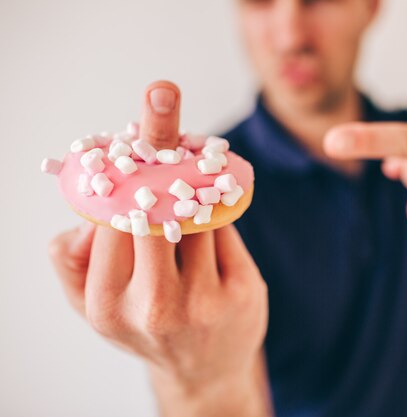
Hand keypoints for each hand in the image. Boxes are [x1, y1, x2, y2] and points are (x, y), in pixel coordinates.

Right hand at [49, 81, 269, 414]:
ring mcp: (204, 301)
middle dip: (161, 152)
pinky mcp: (243, 293)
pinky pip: (225, 227)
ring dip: (193, 179)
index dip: (125, 169)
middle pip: (157, 206)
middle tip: (162, 102)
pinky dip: (218, 208)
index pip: (112, 217)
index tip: (133, 131)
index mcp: (107, 303)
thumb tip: (77, 219)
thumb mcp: (98, 309)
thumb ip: (72, 267)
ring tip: (190, 159)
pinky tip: (215, 200)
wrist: (205, 371)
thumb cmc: (148, 326)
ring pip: (197, 211)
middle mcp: (154, 305)